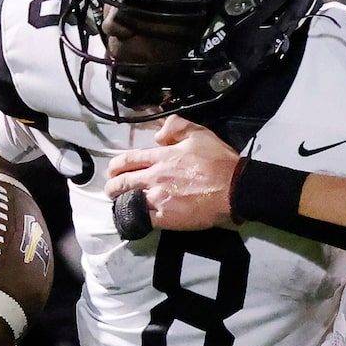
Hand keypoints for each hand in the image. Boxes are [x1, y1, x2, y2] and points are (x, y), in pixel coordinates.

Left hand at [107, 116, 240, 233]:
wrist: (234, 189)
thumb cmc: (219, 162)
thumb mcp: (199, 133)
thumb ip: (176, 126)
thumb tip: (157, 134)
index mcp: (162, 157)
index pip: (130, 159)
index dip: (117, 165)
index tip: (113, 170)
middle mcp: (155, 176)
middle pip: (124, 181)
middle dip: (113, 185)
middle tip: (110, 188)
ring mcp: (159, 198)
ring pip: (129, 200)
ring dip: (120, 201)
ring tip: (118, 203)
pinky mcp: (167, 217)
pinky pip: (144, 218)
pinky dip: (136, 217)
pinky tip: (134, 217)